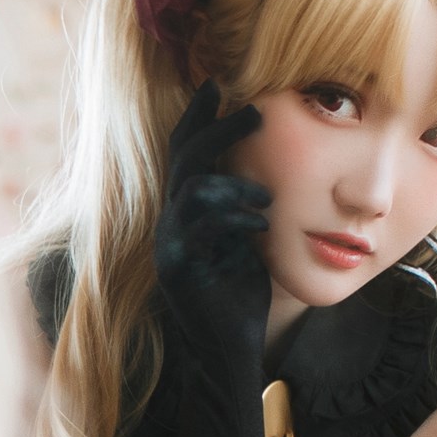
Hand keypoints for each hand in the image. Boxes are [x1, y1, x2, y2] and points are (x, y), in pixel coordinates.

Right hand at [149, 84, 272, 353]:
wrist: (230, 350)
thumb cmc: (241, 297)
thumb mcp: (248, 241)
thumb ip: (245, 207)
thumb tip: (266, 174)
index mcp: (186, 211)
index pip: (185, 152)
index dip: (197, 117)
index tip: (218, 86)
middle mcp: (171, 220)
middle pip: (184, 156)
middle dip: (216, 127)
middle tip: (253, 109)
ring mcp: (170, 243)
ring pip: (190, 186)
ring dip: (232, 183)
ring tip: (265, 197)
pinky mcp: (177, 267)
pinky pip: (199, 225)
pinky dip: (233, 218)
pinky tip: (260, 227)